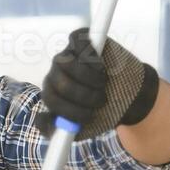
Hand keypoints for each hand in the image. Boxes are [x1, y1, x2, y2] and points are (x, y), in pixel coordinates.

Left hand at [36, 27, 158, 138]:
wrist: (130, 95)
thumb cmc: (104, 111)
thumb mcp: (82, 128)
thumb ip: (59, 129)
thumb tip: (39, 120)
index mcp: (53, 92)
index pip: (51, 98)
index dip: (69, 109)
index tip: (90, 117)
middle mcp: (57, 72)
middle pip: (59, 82)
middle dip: (83, 95)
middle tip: (102, 101)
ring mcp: (68, 54)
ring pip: (67, 63)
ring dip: (88, 78)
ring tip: (103, 84)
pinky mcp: (81, 40)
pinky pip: (78, 43)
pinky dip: (91, 56)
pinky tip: (102, 67)